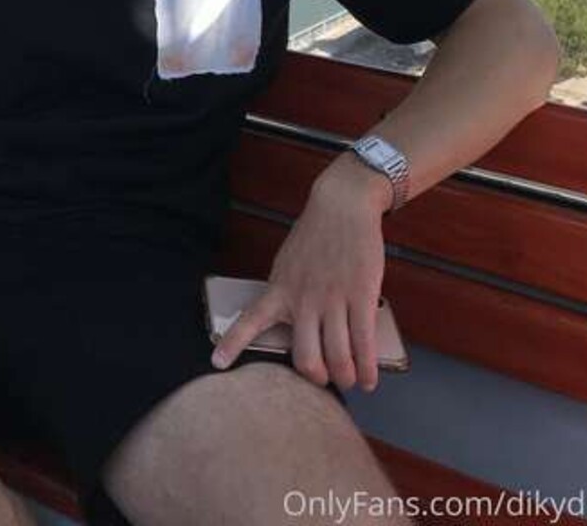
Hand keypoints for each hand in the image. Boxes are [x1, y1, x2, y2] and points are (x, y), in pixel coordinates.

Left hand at [210, 158, 388, 393]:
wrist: (342, 205)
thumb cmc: (314, 236)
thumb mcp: (288, 263)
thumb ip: (287, 294)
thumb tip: (294, 328)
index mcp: (279, 289)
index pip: (250, 320)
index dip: (233, 344)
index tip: (217, 364)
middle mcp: (303, 299)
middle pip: (305, 358)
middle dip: (316, 378)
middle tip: (323, 379)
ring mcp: (333, 299)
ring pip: (337, 356)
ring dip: (345, 377)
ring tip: (350, 380)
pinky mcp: (361, 296)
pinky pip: (363, 343)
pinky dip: (367, 369)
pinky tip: (369, 380)